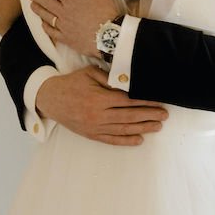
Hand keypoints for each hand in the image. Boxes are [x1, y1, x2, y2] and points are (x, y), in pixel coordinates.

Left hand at [26, 0, 119, 54]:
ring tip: (32, 6)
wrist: (111, 35)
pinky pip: (52, 32)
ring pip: (46, 16)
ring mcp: (64, 26)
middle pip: (46, 2)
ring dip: (38, 10)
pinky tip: (43, 24)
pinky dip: (46, 27)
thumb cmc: (108, 10)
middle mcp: (64, 11)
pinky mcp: (67, 39)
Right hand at [33, 66, 166, 145]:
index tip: (158, 101)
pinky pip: (112, 139)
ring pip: (123, 129)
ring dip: (143, 128)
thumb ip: (110, 78)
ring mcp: (95, 127)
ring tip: (158, 127)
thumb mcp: (90, 73)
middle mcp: (98, 115)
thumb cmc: (71, 83)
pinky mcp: (91, 134)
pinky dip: (126, 140)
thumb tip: (130, 83)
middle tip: (164, 115)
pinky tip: (139, 140)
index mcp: (99, 98)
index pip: (128, 101)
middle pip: (129, 116)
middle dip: (149, 116)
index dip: (145, 101)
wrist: (50, 99)